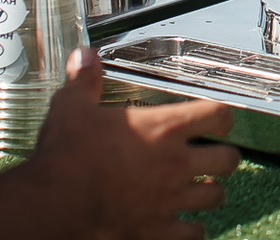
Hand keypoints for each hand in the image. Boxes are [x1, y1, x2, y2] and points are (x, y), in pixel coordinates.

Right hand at [25, 48, 239, 238]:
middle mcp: (175, 164)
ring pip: (215, 197)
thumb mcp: (72, 108)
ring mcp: (169, 201)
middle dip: (223, 157)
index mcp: (162, 128)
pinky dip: (191, 231)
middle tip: (213, 157)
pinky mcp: (157, 232)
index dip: (222, 116)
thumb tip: (84, 57)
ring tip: (202, 189)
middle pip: (227, 159)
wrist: (52, 206)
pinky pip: (192, 235)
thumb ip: (85, 82)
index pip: (217, 114)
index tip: (218, 120)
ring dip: (210, 193)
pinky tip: (183, 226)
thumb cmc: (64, 156)